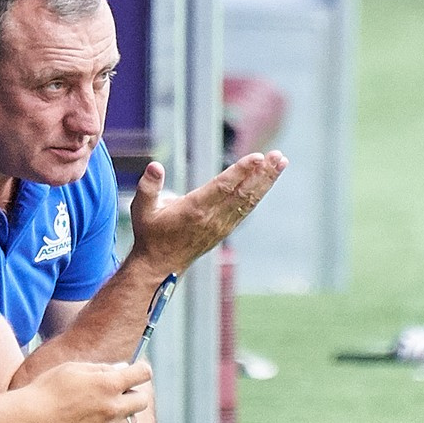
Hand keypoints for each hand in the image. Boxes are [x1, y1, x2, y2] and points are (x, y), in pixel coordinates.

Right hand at [22, 361, 150, 422]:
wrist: (29, 421)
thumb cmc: (47, 390)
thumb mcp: (73, 368)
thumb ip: (102, 368)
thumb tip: (121, 370)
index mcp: (108, 384)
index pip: (143, 374)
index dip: (140, 370)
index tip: (135, 372)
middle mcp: (113, 408)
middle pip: (142, 400)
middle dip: (132, 393)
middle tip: (114, 392)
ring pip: (130, 421)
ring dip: (120, 413)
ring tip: (97, 409)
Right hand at [130, 150, 286, 273]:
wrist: (160, 266)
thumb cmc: (150, 234)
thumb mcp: (142, 209)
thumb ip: (148, 186)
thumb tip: (155, 166)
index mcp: (194, 210)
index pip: (223, 187)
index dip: (241, 171)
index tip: (258, 157)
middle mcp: (212, 218)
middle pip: (243, 192)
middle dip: (263, 173)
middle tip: (278, 156)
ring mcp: (221, 225)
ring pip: (248, 200)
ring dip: (266, 181)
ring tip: (281, 162)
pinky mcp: (225, 229)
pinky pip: (246, 209)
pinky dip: (258, 193)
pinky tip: (268, 181)